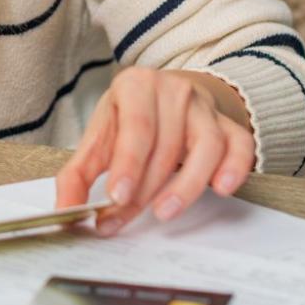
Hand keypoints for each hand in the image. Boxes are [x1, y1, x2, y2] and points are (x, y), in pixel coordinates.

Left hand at [53, 67, 255, 234]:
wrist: (167, 95)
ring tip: (165, 212)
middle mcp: (173, 90)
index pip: (136, 127)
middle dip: (144, 189)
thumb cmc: (128, 120)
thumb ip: (77, 175)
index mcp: (135, 86)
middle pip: (165, 145)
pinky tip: (220, 188)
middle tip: (123, 218)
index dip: (128, 164)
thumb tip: (64, 212)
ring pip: (206, 146)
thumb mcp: (99, 137)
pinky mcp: (229, 124)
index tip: (118, 196)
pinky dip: (235, 167)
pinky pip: (240, 145)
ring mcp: (205, 107)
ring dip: (186, 185)